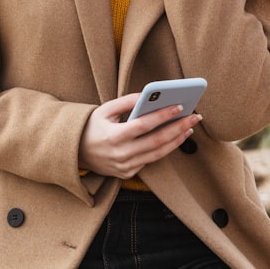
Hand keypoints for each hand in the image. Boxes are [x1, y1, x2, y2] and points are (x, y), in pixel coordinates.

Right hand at [79, 93, 201, 179]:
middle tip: (195, 117)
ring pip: (158, 154)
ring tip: (189, 128)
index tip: (180, 106)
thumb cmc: (91, 126)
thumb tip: (148, 95)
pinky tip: (174, 138)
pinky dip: (164, 149)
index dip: (163, 115)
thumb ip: (127, 101)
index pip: (145, 125)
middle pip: (157, 141)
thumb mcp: (104, 109)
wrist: (74, 152)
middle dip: (179, 128)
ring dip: (177, 140)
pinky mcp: (127, 173)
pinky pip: (150, 160)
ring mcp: (125, 166)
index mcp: (114, 136)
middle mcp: (121, 154)